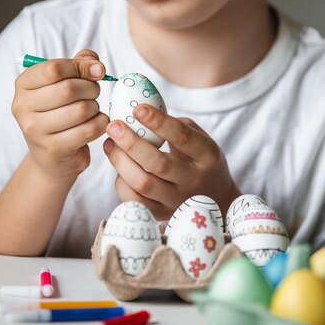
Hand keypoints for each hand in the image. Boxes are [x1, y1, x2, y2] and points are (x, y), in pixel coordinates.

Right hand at [12, 49, 108, 181]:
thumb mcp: (66, 80)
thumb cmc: (60, 110)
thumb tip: (97, 67)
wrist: (52, 154)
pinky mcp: (53, 149)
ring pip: (81, 110)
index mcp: (24, 84)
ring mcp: (35, 130)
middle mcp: (23, 107)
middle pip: (69, 89)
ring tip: (91, 110)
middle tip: (93, 93)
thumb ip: (81, 63)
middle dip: (91, 89)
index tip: (96, 71)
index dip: (81, 67)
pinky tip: (96, 123)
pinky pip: (89, 130)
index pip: (54, 68)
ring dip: (95, 107)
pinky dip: (100, 123)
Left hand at [104, 105, 240, 219]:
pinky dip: (121, 182)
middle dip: (131, 143)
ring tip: (110, 143)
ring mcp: (177, 201)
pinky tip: (119, 167)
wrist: (215, 196)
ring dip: (121, 162)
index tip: (138, 109)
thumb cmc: (199, 158)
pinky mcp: (162, 215)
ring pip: (143, 184)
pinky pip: (135, 202)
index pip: (181, 137)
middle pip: (158, 164)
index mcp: (207, 155)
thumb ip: (173, 124)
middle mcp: (193, 180)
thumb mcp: (198, 136)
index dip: (158, 122)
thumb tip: (139, 111)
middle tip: (114, 126)